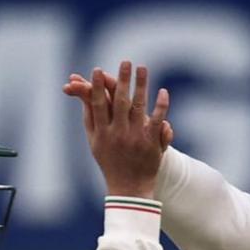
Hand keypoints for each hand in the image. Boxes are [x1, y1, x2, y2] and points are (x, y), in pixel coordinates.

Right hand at [62, 61, 170, 198]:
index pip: (97, 105)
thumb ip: (90, 119)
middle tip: (125, 61)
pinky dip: (160, 105)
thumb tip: (86, 95)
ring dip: (140, 85)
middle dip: (121, 80)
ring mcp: (135, 137)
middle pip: (119, 101)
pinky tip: (163, 91)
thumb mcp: (94, 142)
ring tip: (142, 67)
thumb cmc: (110, 162)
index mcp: (102, 133)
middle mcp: (117, 133)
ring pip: (138, 106)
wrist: (129, 188)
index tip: (96, 70)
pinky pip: (156, 120)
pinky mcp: (151, 142)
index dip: (96, 87)